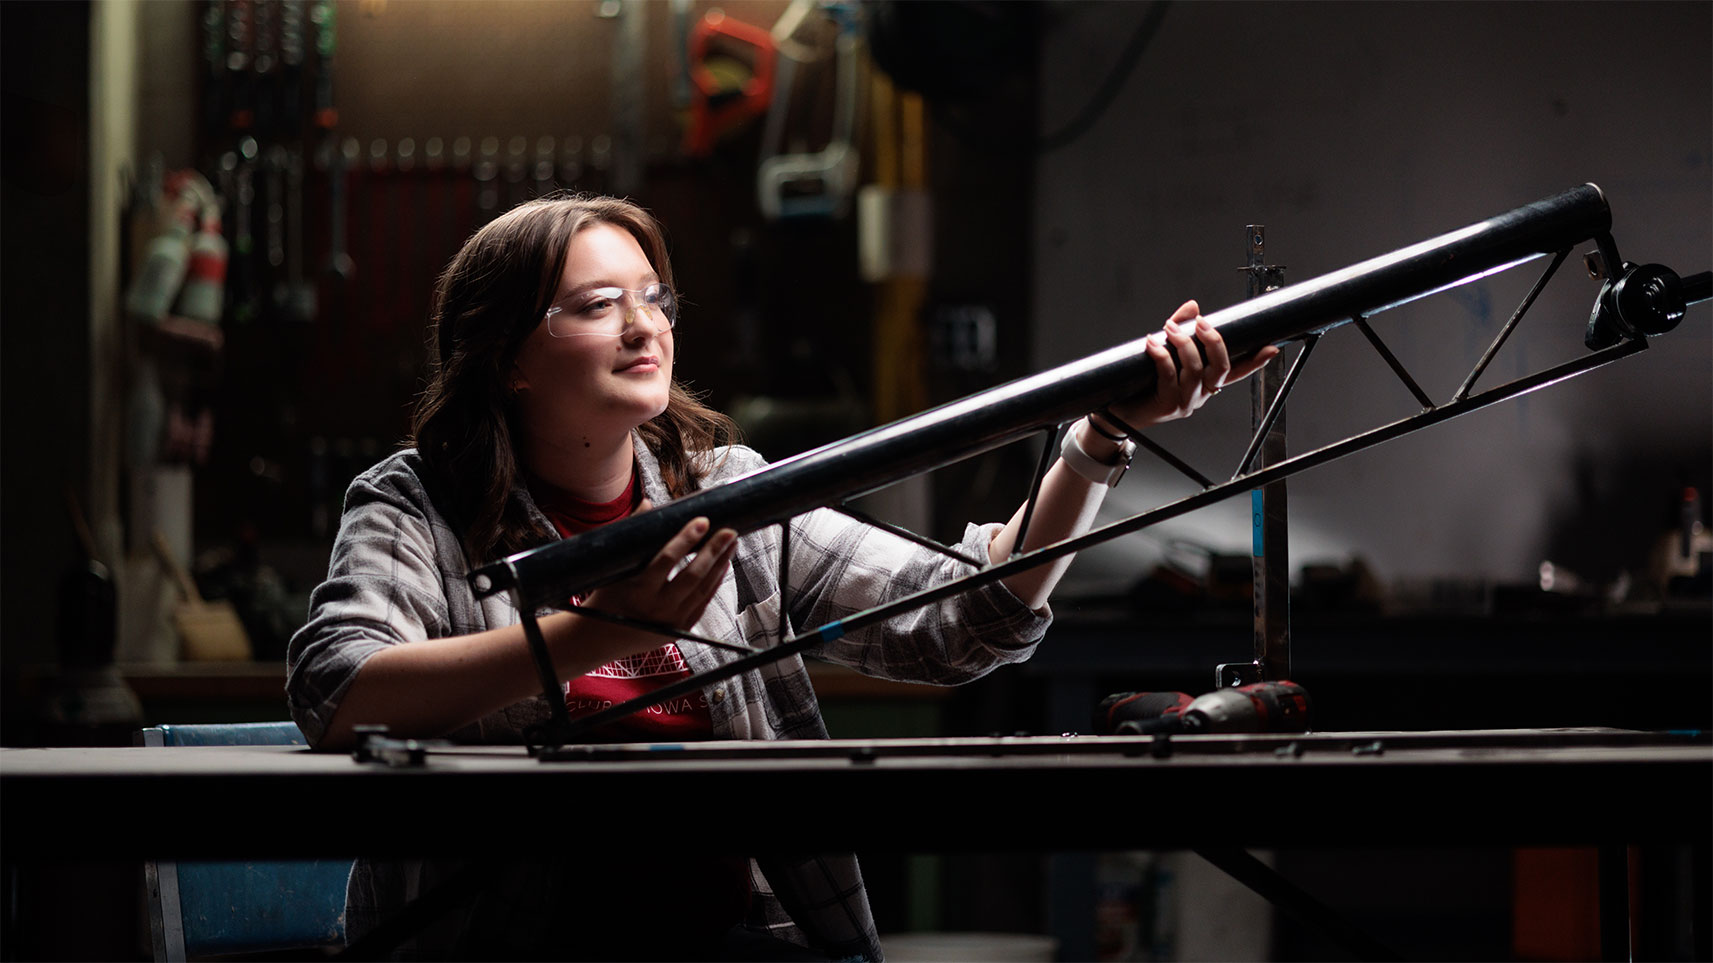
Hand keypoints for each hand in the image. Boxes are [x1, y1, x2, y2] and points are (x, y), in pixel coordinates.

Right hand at [580, 501, 737, 653]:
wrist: (601, 638)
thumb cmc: (606, 596)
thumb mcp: (612, 567)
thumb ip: (631, 535)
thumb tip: (648, 503)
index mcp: (637, 590)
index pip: (666, 560)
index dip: (686, 539)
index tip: (702, 521)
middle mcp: (657, 608)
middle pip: (692, 575)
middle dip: (714, 551)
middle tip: (729, 530)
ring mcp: (671, 621)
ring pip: (703, 589)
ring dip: (720, 564)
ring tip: (731, 543)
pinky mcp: (681, 629)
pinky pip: (703, 602)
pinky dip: (715, 582)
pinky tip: (723, 565)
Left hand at [1106, 300, 1279, 428]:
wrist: (1117, 410)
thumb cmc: (1144, 381)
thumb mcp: (1165, 351)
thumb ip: (1182, 329)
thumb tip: (1193, 306)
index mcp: (1207, 383)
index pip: (1236, 372)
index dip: (1255, 361)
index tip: (1270, 347)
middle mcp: (1201, 394)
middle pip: (1221, 368)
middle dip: (1215, 342)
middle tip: (1202, 323)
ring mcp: (1186, 401)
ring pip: (1195, 370)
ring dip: (1183, 345)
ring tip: (1169, 328)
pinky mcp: (1167, 405)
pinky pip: (1169, 376)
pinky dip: (1161, 356)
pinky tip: (1153, 343)